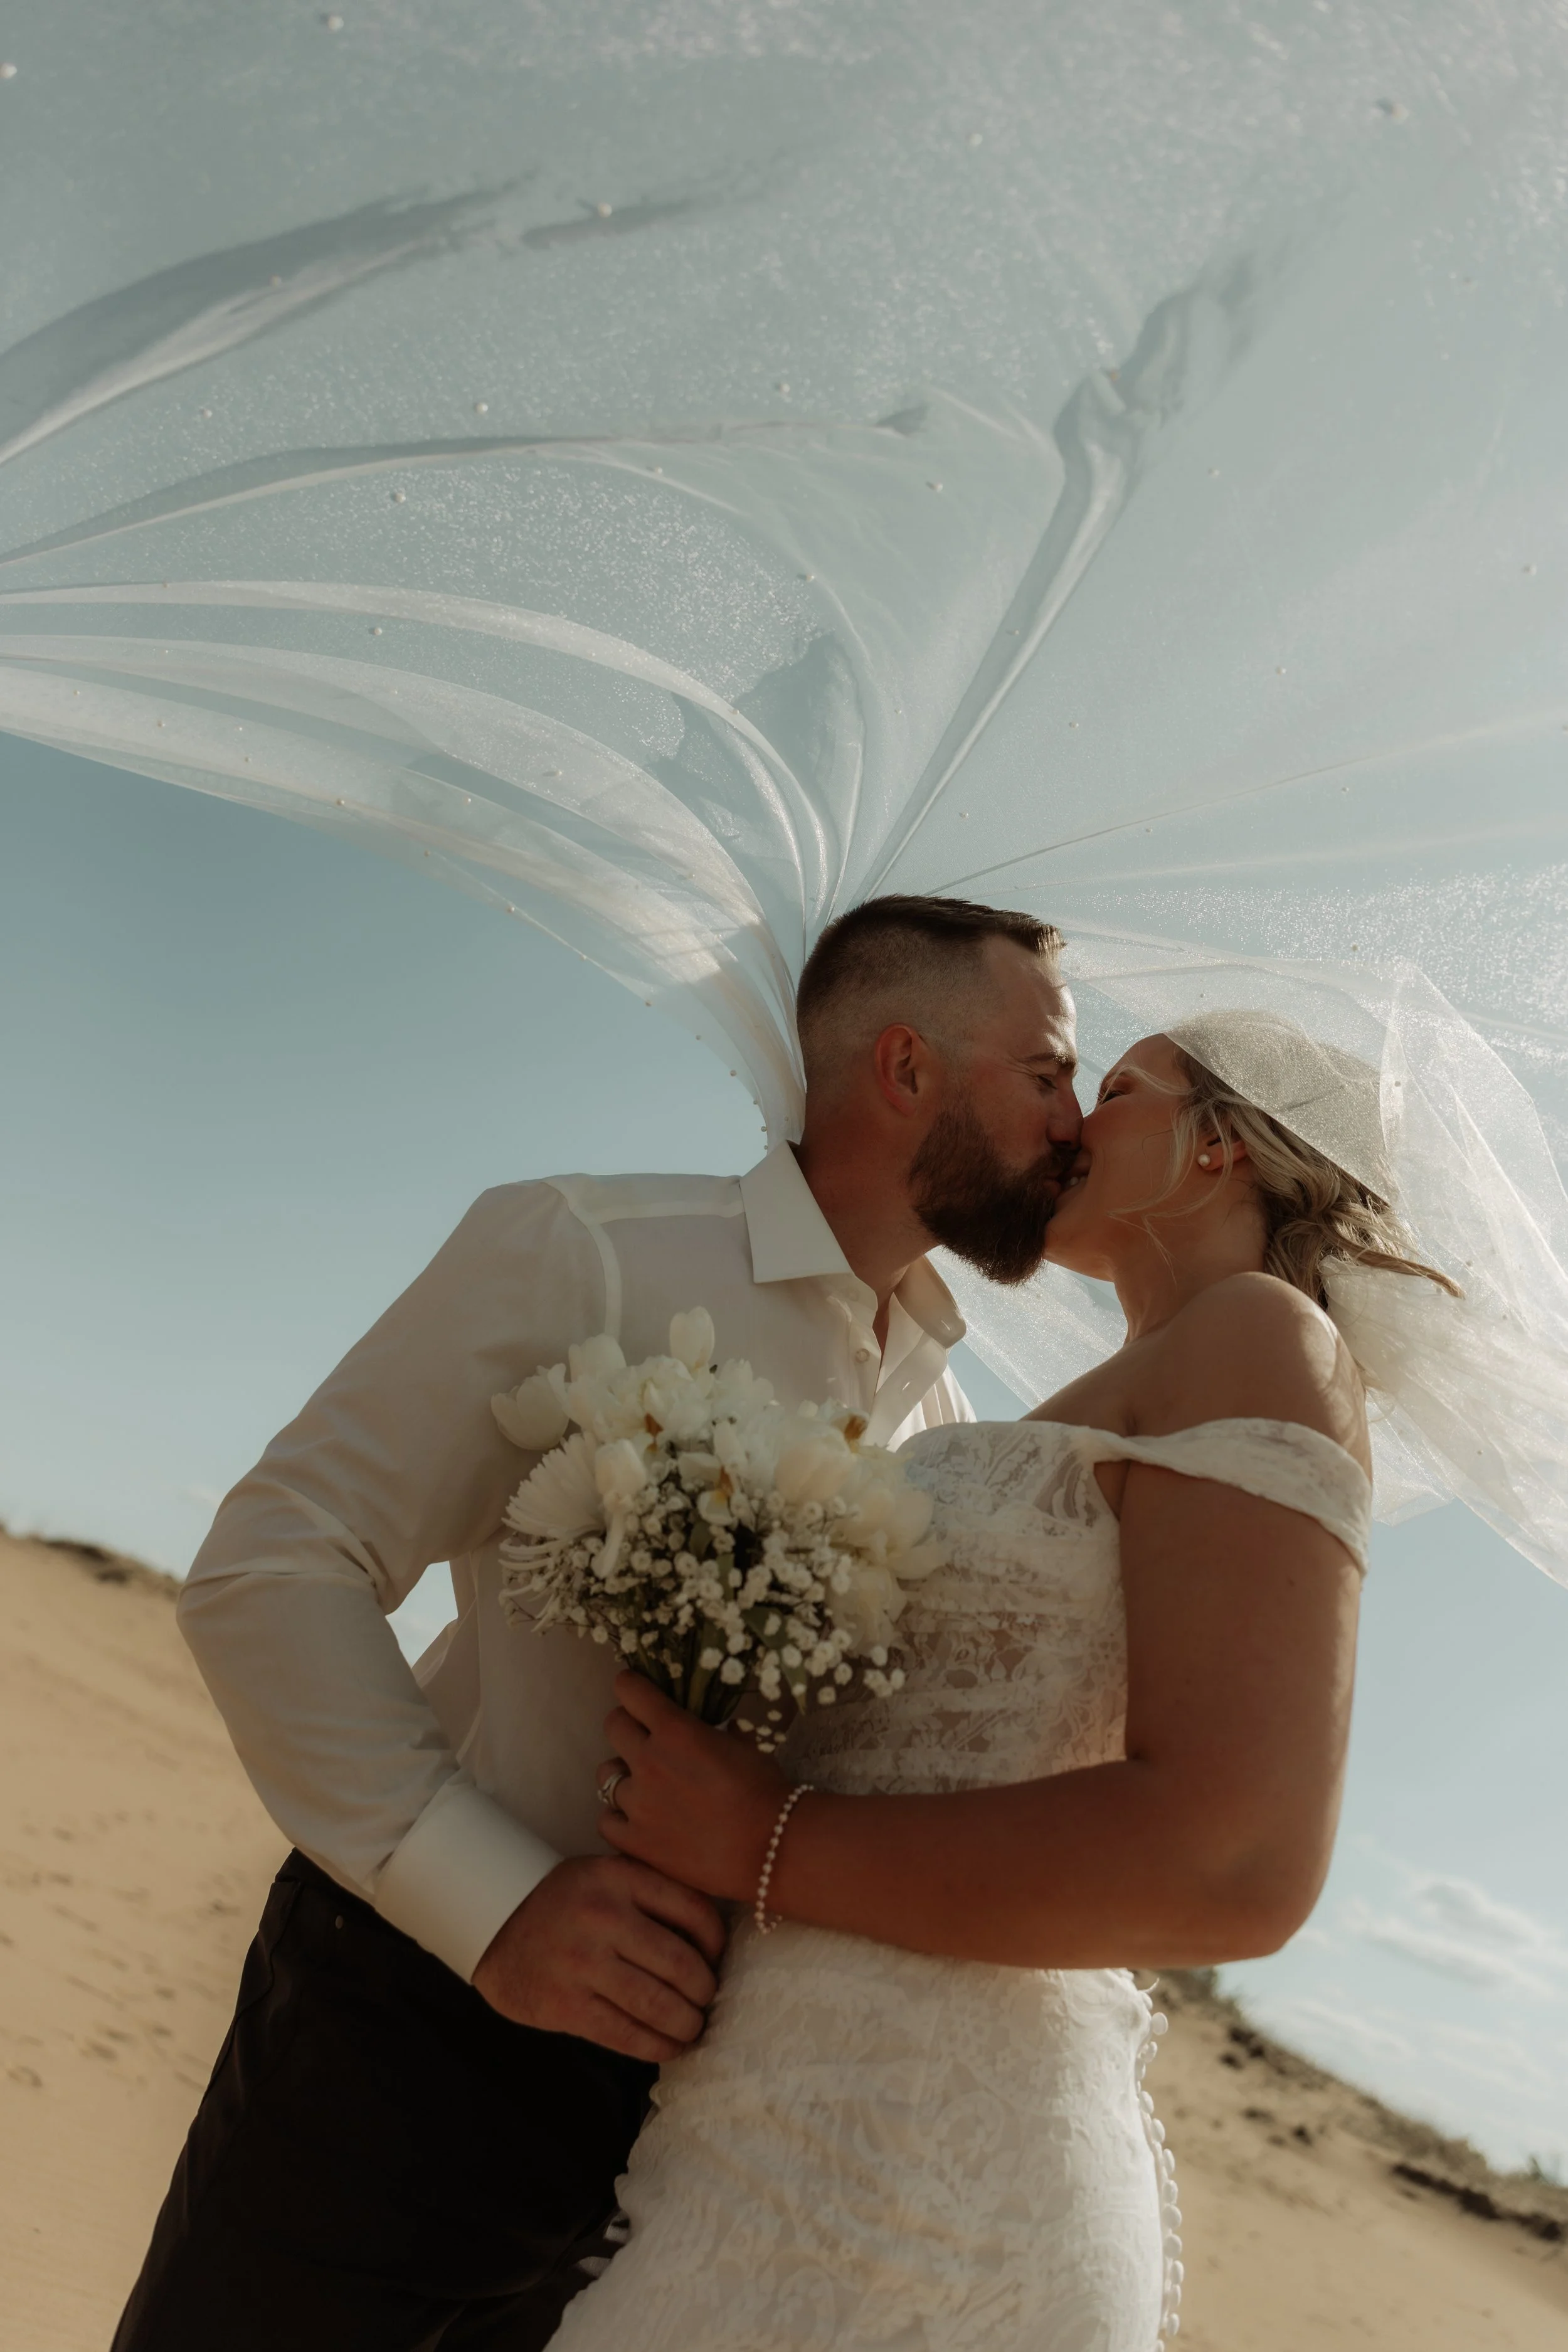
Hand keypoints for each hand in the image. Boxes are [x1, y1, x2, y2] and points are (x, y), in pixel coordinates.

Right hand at [471, 1853, 725, 2061]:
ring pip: (658, 2005)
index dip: (716, 1942)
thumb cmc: (563, 1904)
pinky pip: (626, 2035)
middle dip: (705, 1991)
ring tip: (693, 2027)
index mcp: (619, 1878)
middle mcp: (603, 1917)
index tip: (717, 1958)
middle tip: (707, 2000)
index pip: (692, 1910)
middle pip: (681, 1964)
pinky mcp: (566, 2005)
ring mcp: (583, 1963)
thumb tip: (710, 1942)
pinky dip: (657, 2047)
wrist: (492, 1927)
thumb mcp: (605, 1878)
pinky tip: (669, 2047)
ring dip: (687, 2024)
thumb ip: (650, 1896)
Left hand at [597, 1672, 790, 1902]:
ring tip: (642, 1785)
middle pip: (613, 1726)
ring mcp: (637, 1804)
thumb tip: (717, 1729)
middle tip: (645, 1738)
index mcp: (675, 1729)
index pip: (629, 1691)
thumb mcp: (744, 1745)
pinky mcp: (635, 1842)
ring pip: (606, 1774)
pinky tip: (638, 1820)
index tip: (636, 1692)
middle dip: (627, 1726)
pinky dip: (619, 1817)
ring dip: (622, 1773)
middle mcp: (648, 1761)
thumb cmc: (765, 1791)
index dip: (631, 1687)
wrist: (770, 1848)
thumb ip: (717, 1732)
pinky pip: (606, 1820)